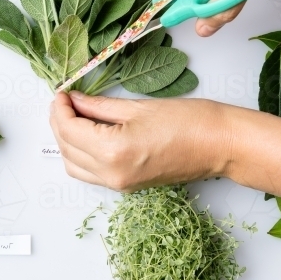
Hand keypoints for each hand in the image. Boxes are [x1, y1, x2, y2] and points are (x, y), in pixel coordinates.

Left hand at [49, 92, 231, 190]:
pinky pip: (89, 173)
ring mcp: (118, 184)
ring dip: (67, 141)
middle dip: (59, 123)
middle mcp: (111, 174)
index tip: (61, 93)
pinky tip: (87, 133)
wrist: (221, 146)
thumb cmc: (190, 122)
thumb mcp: (138, 107)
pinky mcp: (125, 187)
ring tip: (74, 115)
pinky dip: (80, 154)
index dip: (59, 109)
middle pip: (66, 148)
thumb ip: (99, 106)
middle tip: (64, 101)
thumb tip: (74, 100)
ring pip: (73, 165)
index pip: (68, 130)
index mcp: (113, 151)